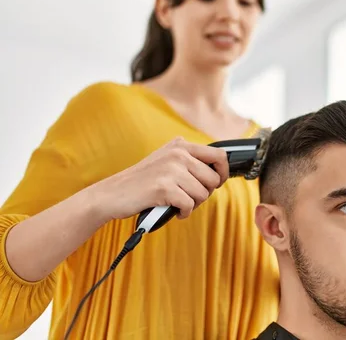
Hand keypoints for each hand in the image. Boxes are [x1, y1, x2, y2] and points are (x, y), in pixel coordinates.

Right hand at [88, 137, 228, 222]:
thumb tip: (220, 173)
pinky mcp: (164, 187)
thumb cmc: (142, 182)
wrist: (111, 194)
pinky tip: (174, 210)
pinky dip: (184, 213)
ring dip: (193, 204)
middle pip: (213, 179)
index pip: (219, 155)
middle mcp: (178, 153)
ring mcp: (171, 169)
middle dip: (205, 193)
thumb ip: (190, 161)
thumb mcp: (166, 161)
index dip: (222, 173)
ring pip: (203, 194)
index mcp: (180, 145)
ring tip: (178, 202)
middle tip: (189, 197)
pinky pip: (189, 205)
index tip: (216, 183)